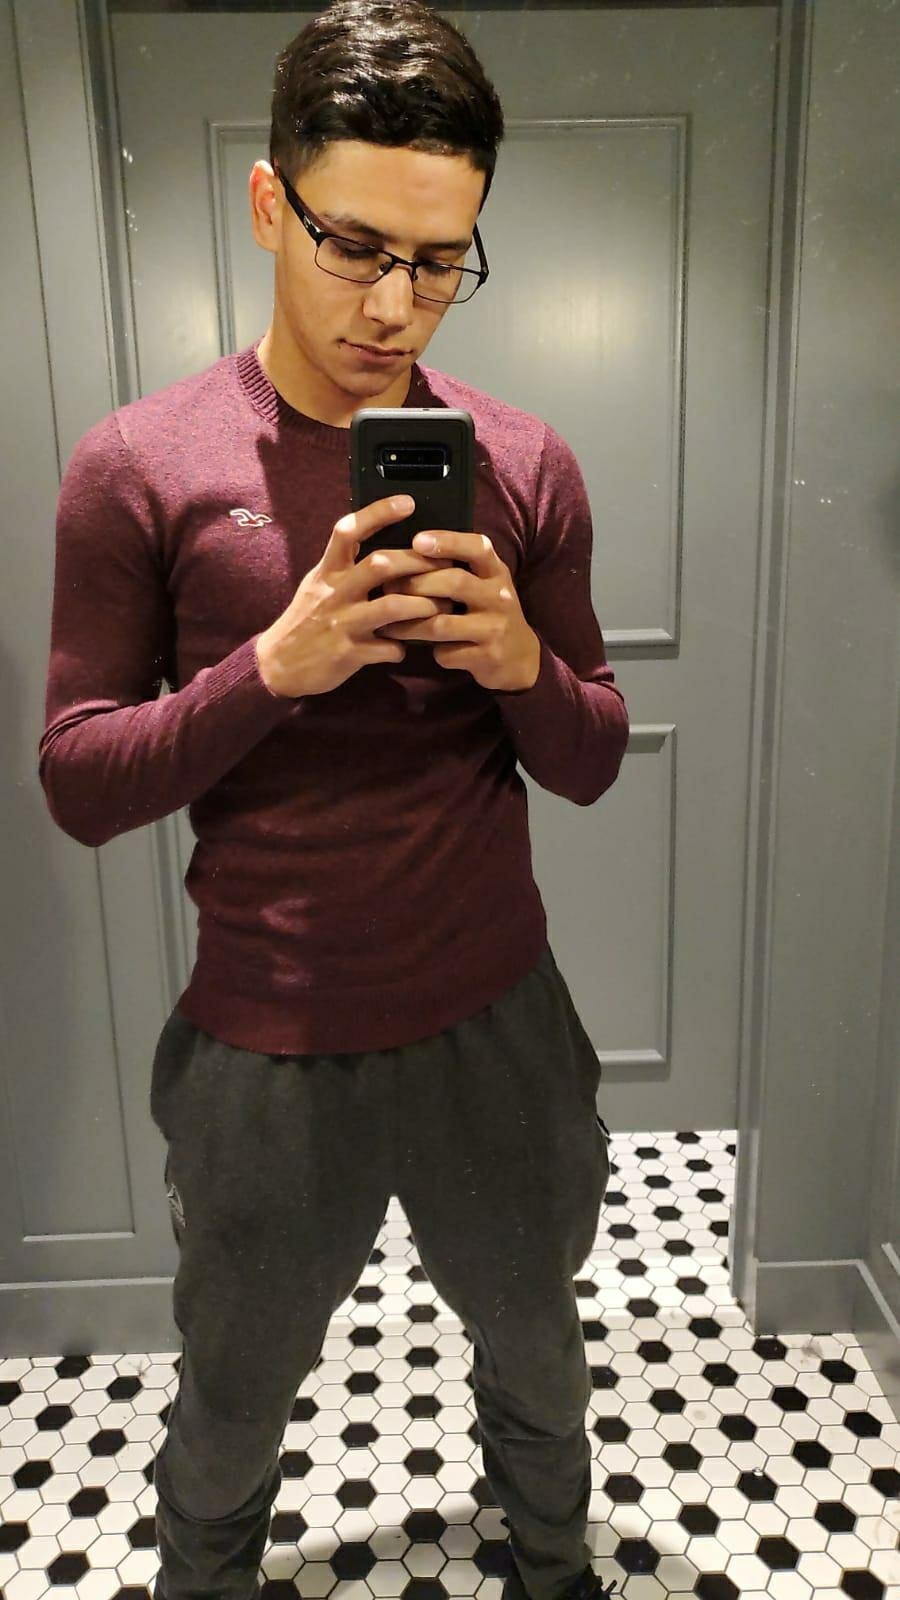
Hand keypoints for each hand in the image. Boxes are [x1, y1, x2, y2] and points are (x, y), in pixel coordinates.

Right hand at [255, 496, 455, 698]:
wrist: (279, 664)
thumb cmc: (307, 620)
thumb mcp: (319, 585)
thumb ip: (346, 567)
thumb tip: (384, 548)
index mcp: (327, 572)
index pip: (348, 531)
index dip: (378, 513)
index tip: (408, 503)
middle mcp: (334, 592)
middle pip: (380, 565)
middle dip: (417, 562)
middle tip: (446, 564)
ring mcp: (342, 623)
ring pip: (391, 606)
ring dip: (422, 606)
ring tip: (441, 607)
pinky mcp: (348, 654)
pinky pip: (385, 649)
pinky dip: (401, 648)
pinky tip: (406, 648)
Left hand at [378, 531, 541, 692]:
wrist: (519, 658)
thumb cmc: (489, 613)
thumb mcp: (485, 584)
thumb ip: (459, 568)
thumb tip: (408, 552)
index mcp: (497, 573)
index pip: (478, 548)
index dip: (447, 541)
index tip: (417, 540)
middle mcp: (500, 597)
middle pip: (454, 583)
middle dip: (416, 584)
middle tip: (387, 588)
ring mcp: (495, 628)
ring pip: (442, 623)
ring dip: (410, 623)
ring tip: (386, 622)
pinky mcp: (487, 657)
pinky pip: (447, 653)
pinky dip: (430, 651)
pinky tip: (418, 649)